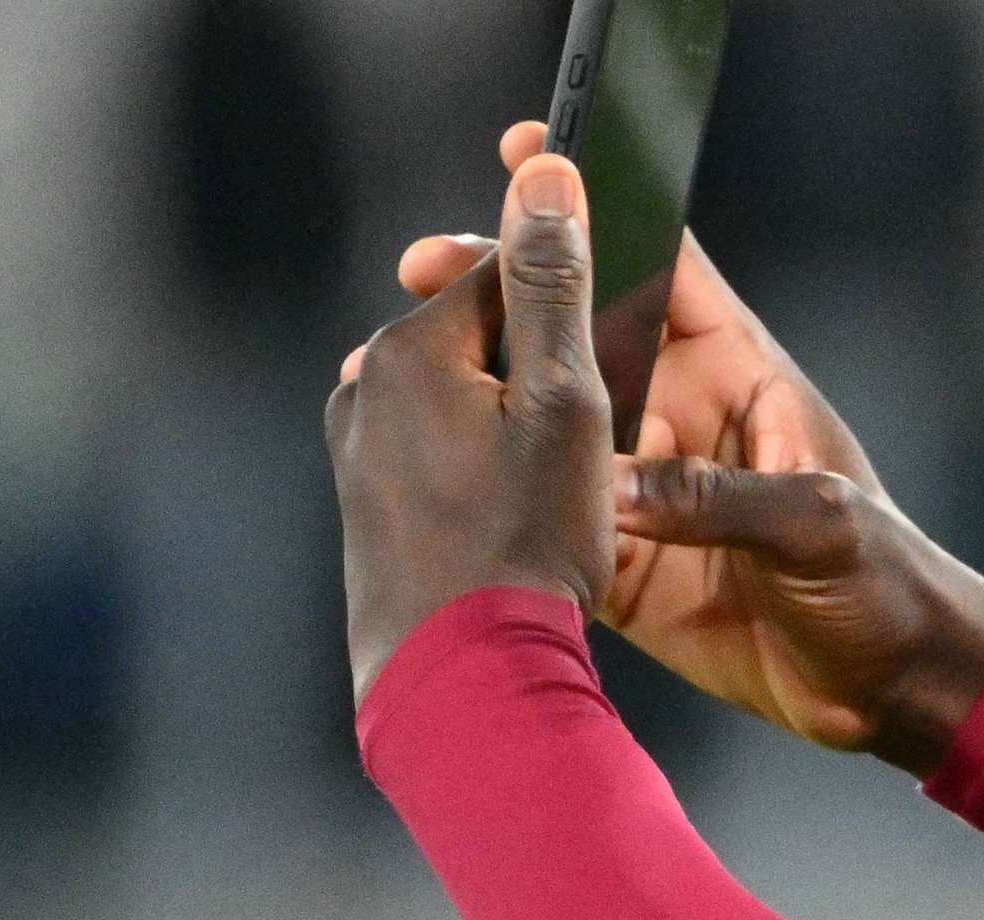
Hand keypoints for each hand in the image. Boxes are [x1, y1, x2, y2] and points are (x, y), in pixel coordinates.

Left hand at [327, 154, 613, 697]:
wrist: (462, 682)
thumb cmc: (523, 544)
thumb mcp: (566, 403)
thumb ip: (555, 285)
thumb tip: (544, 173)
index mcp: (409, 347)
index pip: (510, 278)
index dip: (583, 315)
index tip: (626, 359)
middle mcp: (365, 388)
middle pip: (487, 345)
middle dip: (549, 381)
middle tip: (601, 453)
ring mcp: (357, 453)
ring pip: (468, 409)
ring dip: (521, 435)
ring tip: (564, 505)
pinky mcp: (367, 511)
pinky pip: (444, 465)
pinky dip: (490, 483)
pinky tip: (521, 534)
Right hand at [388, 121, 983, 771]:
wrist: (896, 692)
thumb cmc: (890, 585)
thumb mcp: (817, 524)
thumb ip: (719, 498)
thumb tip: (616, 487)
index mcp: (741, 377)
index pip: (665, 268)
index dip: (602, 208)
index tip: (531, 154)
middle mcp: (683, 419)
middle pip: (579, 336)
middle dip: (506, 297)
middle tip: (424, 267)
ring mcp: (649, 490)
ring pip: (546, 422)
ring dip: (483, 394)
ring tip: (393, 361)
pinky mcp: (626, 562)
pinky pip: (548, 517)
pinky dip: (493, 496)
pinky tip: (426, 471)